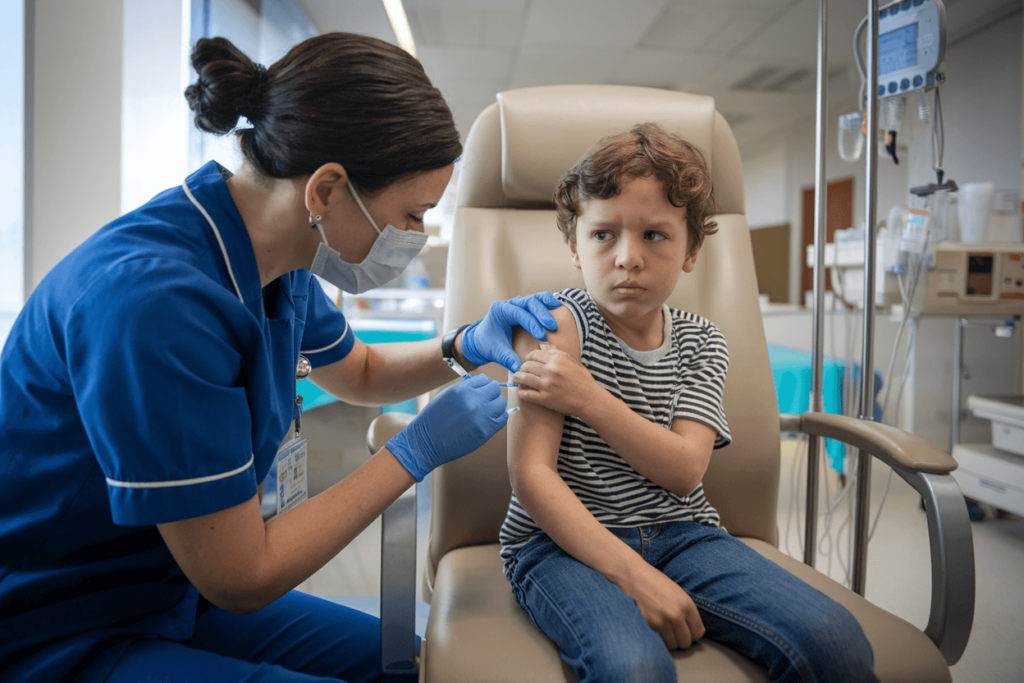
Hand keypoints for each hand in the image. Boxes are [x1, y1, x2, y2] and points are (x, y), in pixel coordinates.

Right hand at [386, 374, 507, 480]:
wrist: (426, 442)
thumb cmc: (434, 419)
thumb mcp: (447, 396)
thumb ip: (466, 389)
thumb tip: (484, 386)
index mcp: (462, 389)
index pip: (485, 379)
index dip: (483, 386)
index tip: (481, 392)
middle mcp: (473, 400)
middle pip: (495, 389)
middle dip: (491, 395)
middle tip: (484, 403)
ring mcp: (481, 416)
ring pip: (501, 403)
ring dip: (496, 407)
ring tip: (485, 413)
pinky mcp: (485, 431)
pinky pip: (502, 418)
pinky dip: (498, 418)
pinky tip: (488, 421)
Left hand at [460, 293, 559, 371]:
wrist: (481, 340)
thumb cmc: (487, 345)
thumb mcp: (496, 352)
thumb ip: (507, 359)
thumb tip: (519, 369)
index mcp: (500, 311)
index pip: (519, 314)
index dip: (531, 323)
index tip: (541, 336)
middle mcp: (509, 304)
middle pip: (529, 302)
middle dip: (541, 313)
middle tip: (552, 327)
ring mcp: (517, 304)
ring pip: (534, 298)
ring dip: (546, 303)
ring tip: (558, 308)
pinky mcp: (524, 308)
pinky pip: (537, 301)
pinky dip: (546, 303)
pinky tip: (556, 306)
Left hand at [511, 342, 598, 416]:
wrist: (590, 399)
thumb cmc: (583, 380)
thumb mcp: (573, 362)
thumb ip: (558, 353)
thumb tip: (546, 346)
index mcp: (557, 359)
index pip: (534, 354)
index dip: (528, 357)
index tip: (527, 361)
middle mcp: (551, 370)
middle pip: (527, 365)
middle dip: (522, 368)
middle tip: (520, 371)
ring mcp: (547, 385)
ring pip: (524, 378)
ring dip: (517, 378)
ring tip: (515, 379)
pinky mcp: (545, 399)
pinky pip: (527, 394)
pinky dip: (521, 392)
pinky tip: (520, 391)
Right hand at [619, 562, 705, 650]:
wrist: (636, 578)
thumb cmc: (658, 584)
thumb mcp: (679, 594)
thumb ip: (688, 612)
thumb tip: (695, 633)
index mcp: (687, 605)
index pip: (698, 632)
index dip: (694, 632)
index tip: (689, 629)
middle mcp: (676, 615)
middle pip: (686, 643)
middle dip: (683, 639)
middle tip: (678, 632)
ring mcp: (662, 622)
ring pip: (674, 645)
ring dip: (672, 640)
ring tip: (668, 630)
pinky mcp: (650, 626)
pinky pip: (661, 641)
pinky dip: (661, 638)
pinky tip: (658, 627)